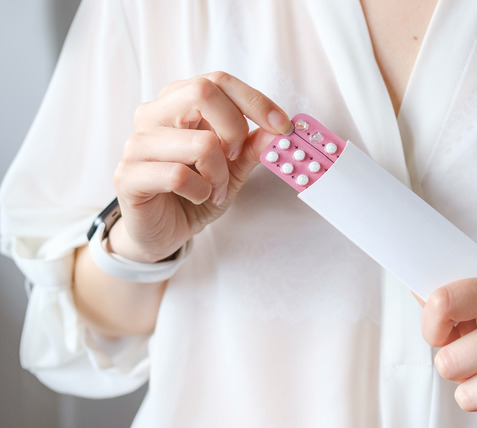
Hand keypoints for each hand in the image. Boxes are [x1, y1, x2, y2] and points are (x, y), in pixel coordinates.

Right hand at [111, 72, 291, 261]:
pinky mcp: (127, 175)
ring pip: (200, 142)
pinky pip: (178, 176)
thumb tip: (277, 130)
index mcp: (178, 103)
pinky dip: (200, 191)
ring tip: (215, 188)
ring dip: (220, 174)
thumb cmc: (195, 191)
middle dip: (235, 129)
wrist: (164, 230)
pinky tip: (197, 197)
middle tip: (235, 157)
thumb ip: (252, 147)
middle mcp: (153, 114)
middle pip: (203, 92)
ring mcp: (137, 143)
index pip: (218, 81)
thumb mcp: (233, 168)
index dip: (255, 101)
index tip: (282, 126)